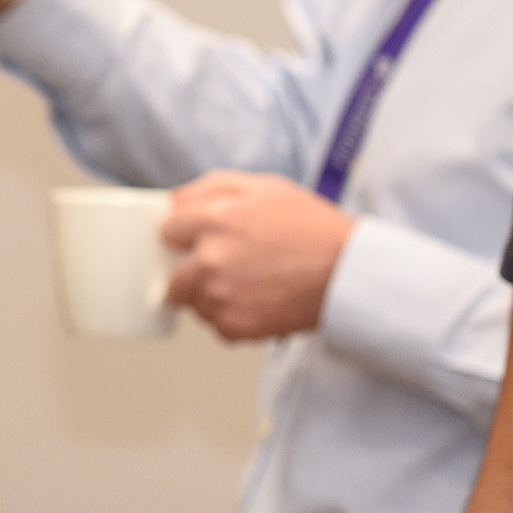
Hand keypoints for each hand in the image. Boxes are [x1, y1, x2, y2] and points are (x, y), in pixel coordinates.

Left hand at [161, 172, 353, 341]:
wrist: (346, 272)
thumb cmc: (310, 227)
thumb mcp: (263, 186)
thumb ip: (209, 188)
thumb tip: (173, 201)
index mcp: (214, 219)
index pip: (166, 231)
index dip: (183, 235)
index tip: (195, 240)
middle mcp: (211, 258)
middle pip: (172, 278)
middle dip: (191, 274)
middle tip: (225, 268)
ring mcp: (221, 295)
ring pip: (195, 304)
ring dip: (213, 298)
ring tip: (250, 284)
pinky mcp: (235, 325)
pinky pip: (217, 326)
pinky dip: (233, 318)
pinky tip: (259, 301)